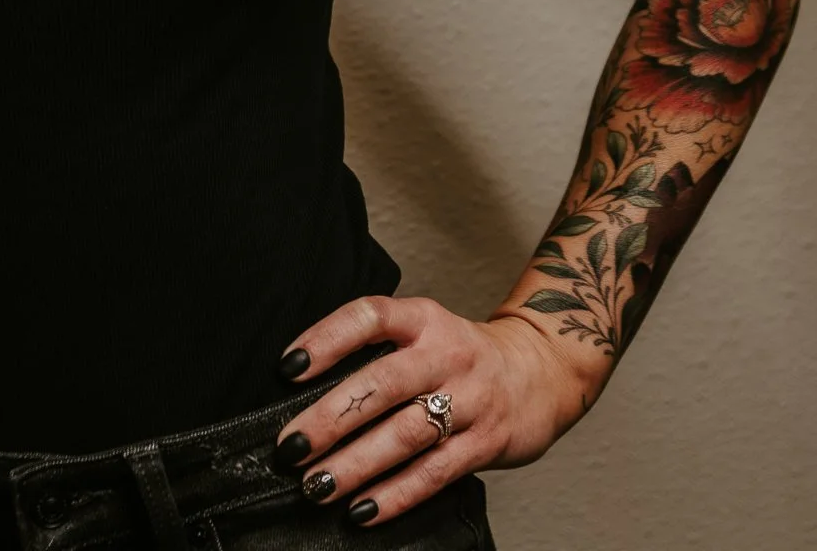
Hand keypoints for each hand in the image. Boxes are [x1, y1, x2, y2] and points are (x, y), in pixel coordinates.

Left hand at [273, 296, 598, 528]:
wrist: (538, 372)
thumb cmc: (460, 355)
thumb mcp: (423, 332)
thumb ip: (378, 352)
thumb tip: (303, 392)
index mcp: (423, 319)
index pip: (369, 316)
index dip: (327, 338)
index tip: (287, 366)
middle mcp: (446, 354)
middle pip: (383, 384)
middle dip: (331, 417)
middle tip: (290, 445)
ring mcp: (469, 400)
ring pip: (405, 434)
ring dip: (356, 464)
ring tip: (316, 485)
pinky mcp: (485, 443)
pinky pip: (434, 473)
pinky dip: (395, 495)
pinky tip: (361, 510)